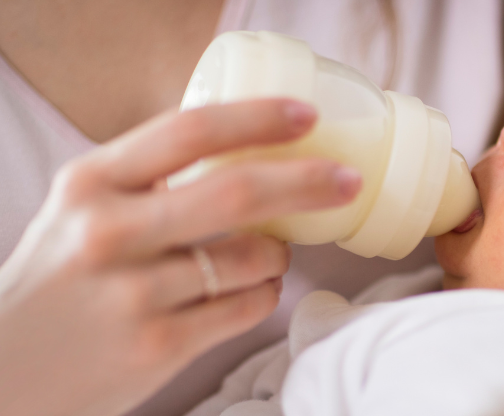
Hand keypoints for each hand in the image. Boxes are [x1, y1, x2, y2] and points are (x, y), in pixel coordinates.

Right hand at [0, 99, 360, 415]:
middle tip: (346, 179)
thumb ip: (145, 180)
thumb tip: (244, 147)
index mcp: (91, 183)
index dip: (258, 118)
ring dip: (280, 251)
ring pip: (253, 257)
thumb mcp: (81, 211)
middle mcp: (109, 232)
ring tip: (271, 251)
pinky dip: (265, 292)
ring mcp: (135, 293)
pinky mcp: (158, 345)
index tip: (307, 115)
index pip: (188, 131)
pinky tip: (254, 288)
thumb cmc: (59, 282)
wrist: (6, 373)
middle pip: (237, 191)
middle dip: (308, 181)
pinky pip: (248, 306)